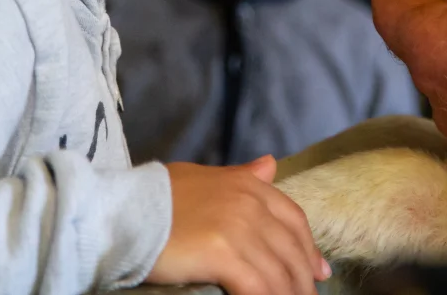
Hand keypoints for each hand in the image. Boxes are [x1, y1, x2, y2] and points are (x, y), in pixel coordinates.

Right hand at [148, 154, 330, 294]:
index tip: (319, 271)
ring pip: (280, 274)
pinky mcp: (225, 255)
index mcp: (247, 185)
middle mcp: (250, 203)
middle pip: (292, 250)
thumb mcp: (205, 177)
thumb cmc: (159, 196)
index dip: (309, 248)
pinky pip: (260, 288)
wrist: (127, 210)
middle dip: (304, 280)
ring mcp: (240, 228)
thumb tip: (271, 164)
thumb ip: (240, 176)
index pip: (293, 218)